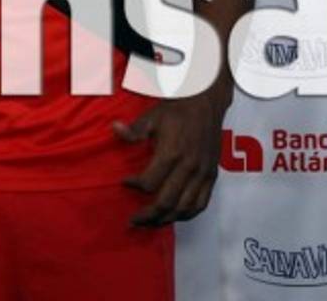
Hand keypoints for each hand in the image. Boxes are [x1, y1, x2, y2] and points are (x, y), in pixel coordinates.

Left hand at [113, 90, 228, 226]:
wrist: (206, 103)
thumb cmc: (177, 109)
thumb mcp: (152, 116)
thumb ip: (134, 130)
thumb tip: (114, 129)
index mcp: (171, 154)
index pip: (149, 183)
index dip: (134, 186)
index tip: (124, 183)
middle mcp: (188, 168)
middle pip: (166, 202)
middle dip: (147, 216)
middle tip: (133, 220)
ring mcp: (202, 174)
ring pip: (184, 208)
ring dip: (166, 220)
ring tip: (151, 223)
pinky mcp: (212, 176)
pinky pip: (202, 204)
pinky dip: (187, 215)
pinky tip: (175, 217)